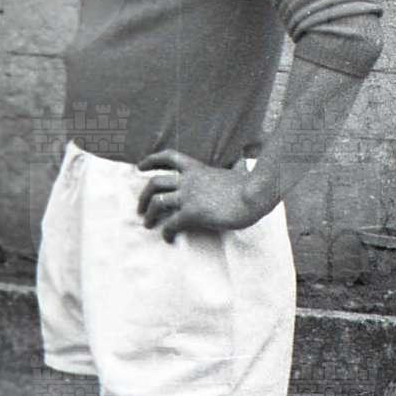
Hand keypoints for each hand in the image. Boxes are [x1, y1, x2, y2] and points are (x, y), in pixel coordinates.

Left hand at [136, 148, 255, 242]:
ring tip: (147, 224)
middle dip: (143, 195)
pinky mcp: (193, 213)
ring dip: (149, 214)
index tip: (140, 166)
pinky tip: (168, 238)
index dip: (152, 160)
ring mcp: (189, 196)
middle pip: (155, 182)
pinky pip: (171, 223)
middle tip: (140, 207)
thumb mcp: (238, 171)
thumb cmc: (250, 185)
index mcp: (197, 168)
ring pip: (157, 202)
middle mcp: (189, 180)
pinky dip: (166, 232)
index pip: (169, 157)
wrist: (255, 195)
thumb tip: (241, 161)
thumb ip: (234, 167)